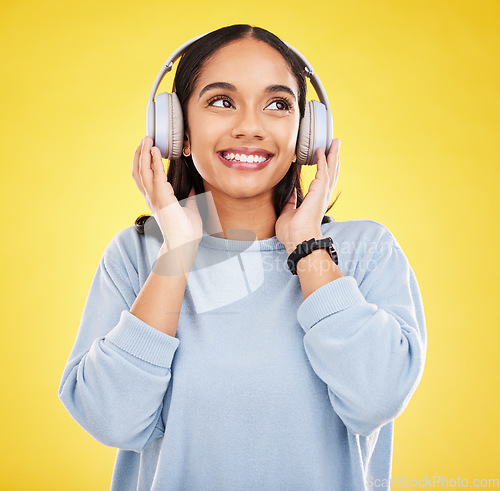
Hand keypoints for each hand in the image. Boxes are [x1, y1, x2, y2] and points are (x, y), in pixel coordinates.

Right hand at [132, 136, 202, 252]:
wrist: (185, 244)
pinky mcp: (162, 198)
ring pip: (143, 170)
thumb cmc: (186, 231)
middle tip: (145, 138)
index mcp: (155, 199)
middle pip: (138, 171)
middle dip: (140, 153)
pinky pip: (155, 175)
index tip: (146, 148)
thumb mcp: (189, 207)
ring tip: (147, 139)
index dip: (142, 162)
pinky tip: (155, 151)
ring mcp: (154, 198)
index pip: (143, 177)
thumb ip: (189, 194)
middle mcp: (151, 197)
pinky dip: (154, 161)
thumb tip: (193, 183)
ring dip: (144, 153)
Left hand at [275, 139, 340, 252]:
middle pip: (332, 172)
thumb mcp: (288, 213)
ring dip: (333, 154)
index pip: (323, 180)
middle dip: (334, 157)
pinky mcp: (319, 190)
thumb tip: (289, 193)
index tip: (323, 156)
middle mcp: (322, 196)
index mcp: (316, 201)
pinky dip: (323, 159)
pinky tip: (321, 150)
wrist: (298, 239)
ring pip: (331, 169)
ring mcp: (322, 193)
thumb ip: (290, 201)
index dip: (324, 167)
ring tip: (335, 142)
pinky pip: (323, 171)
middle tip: (335, 145)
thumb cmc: (293, 233)